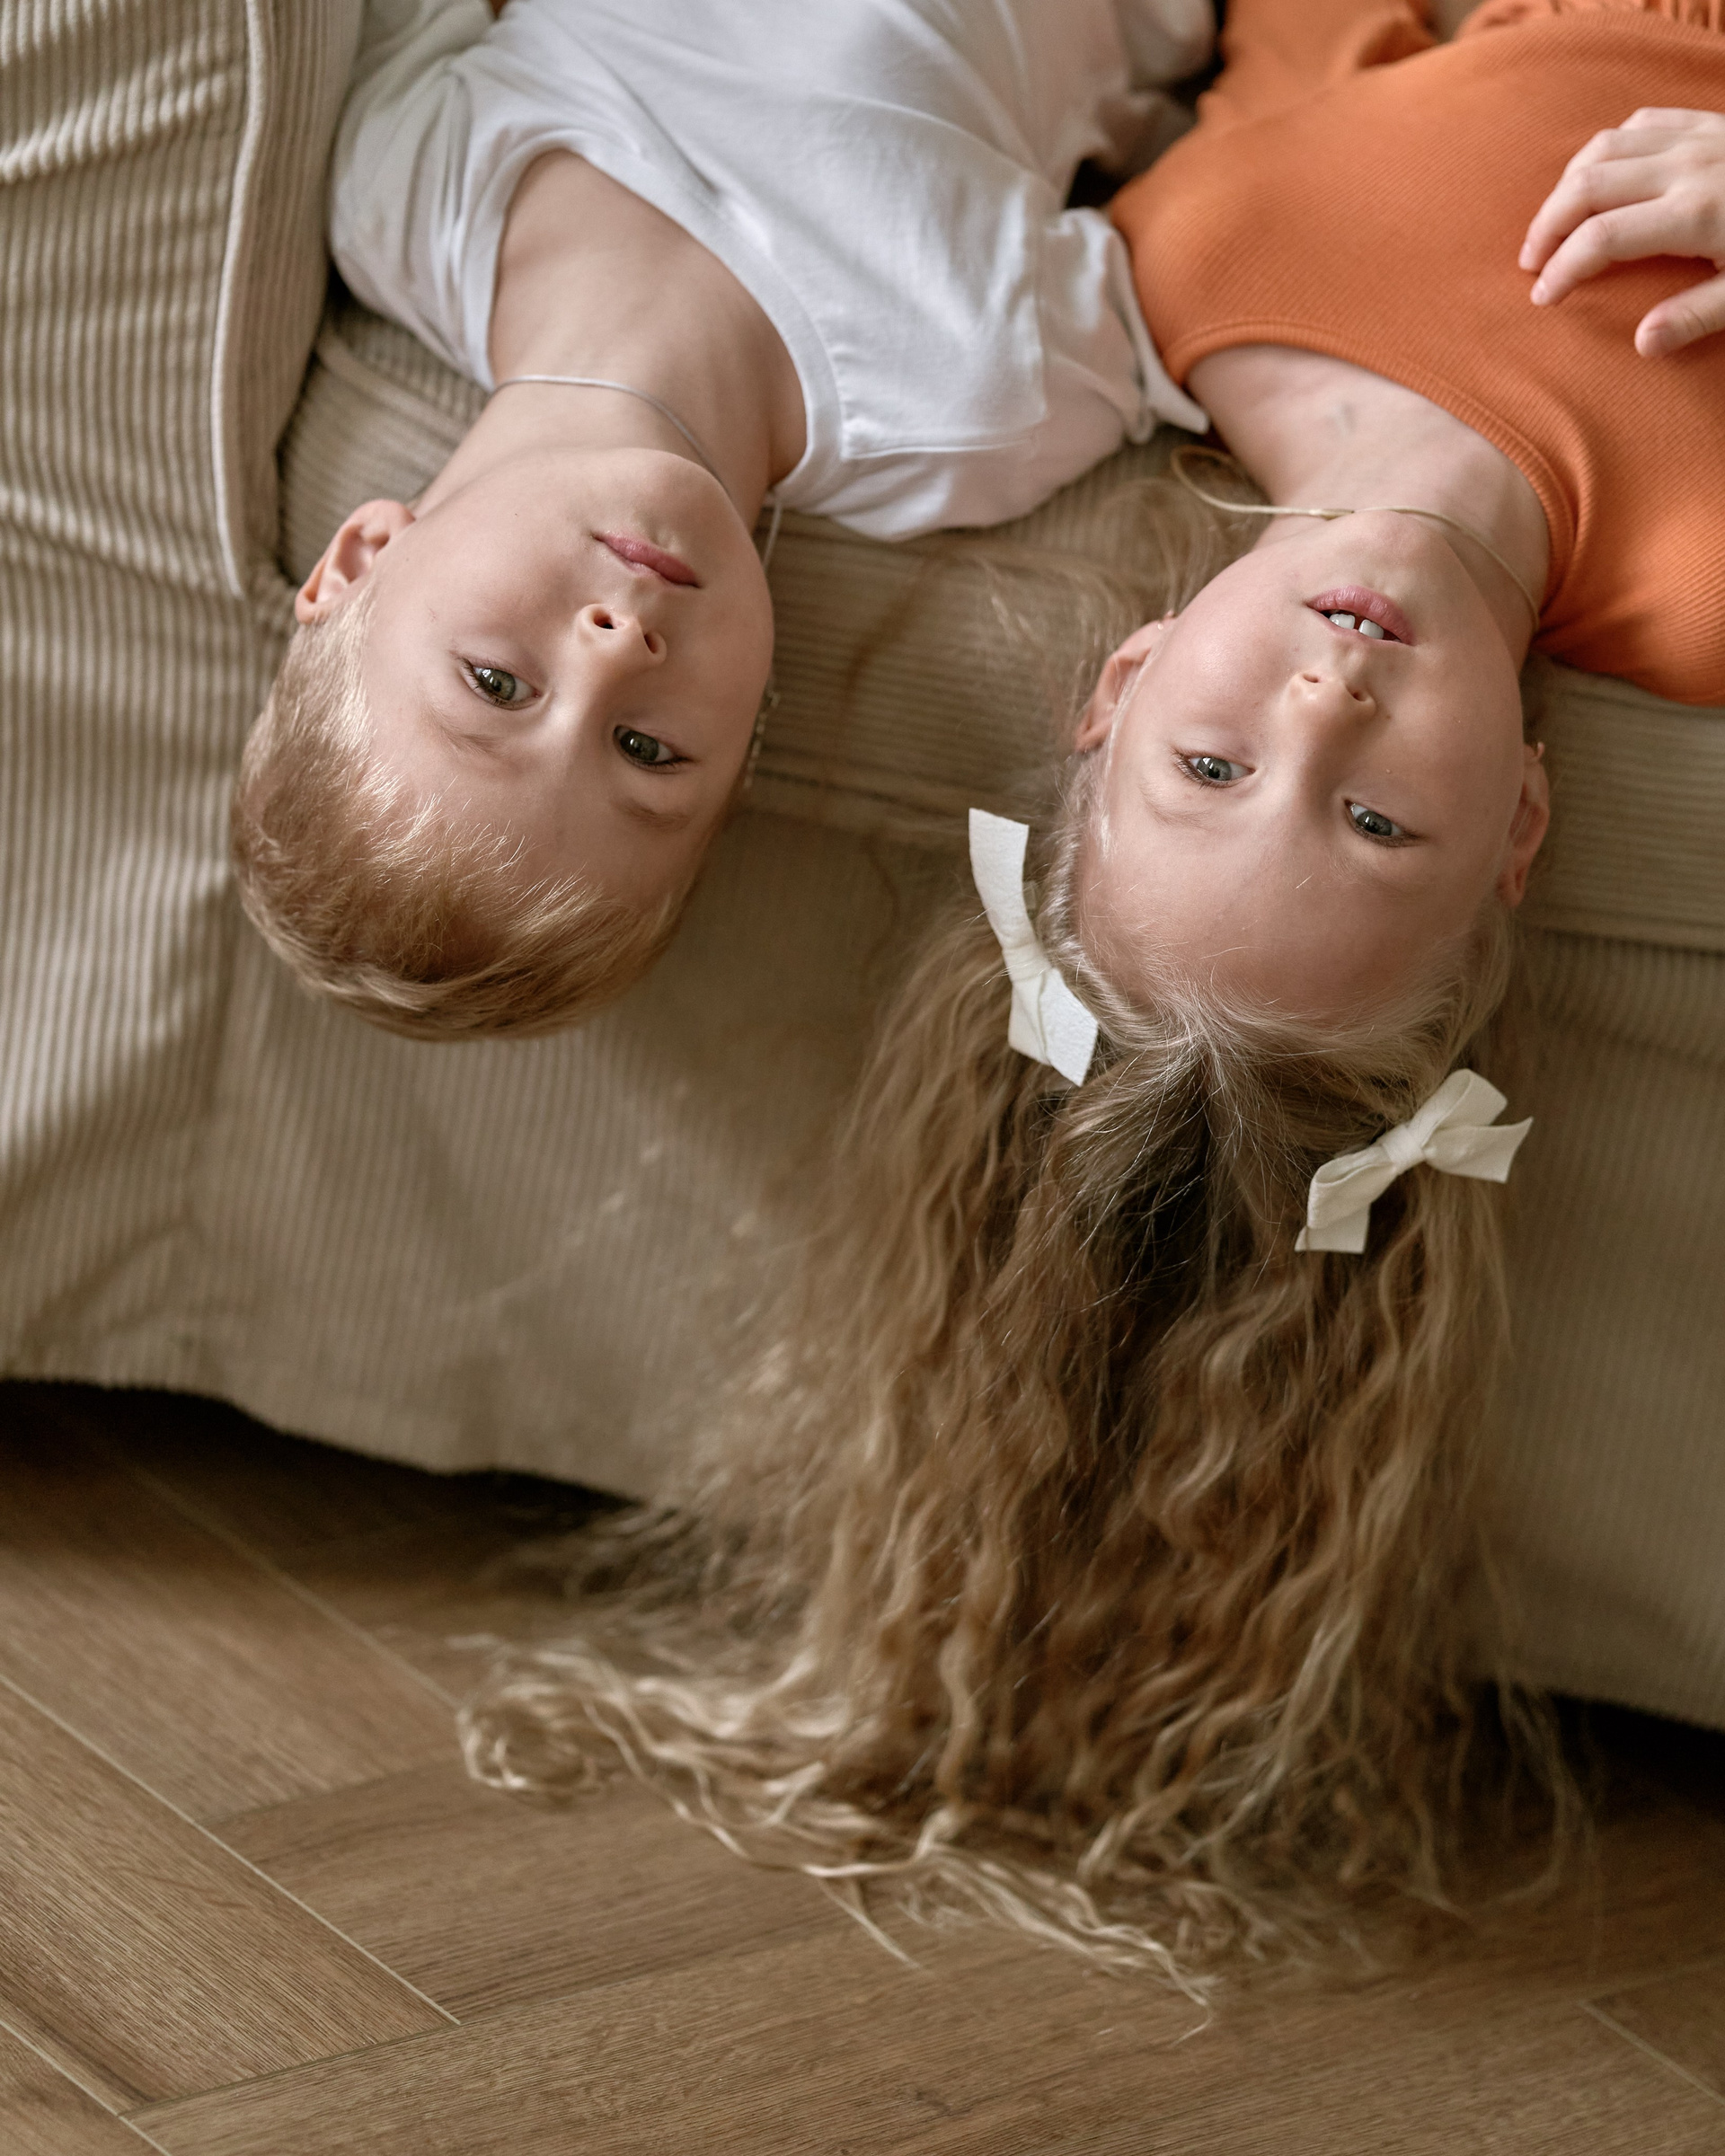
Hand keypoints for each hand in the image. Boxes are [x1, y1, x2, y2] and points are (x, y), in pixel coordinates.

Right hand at [1519, 108, 1724, 356]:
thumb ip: (1697, 316)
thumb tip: (1641, 343)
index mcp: (1695, 213)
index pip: (1602, 238)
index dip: (1563, 269)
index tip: (1544, 298)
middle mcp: (1687, 166)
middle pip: (1588, 185)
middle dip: (1547, 225)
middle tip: (1530, 264)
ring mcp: (1697, 137)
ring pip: (1604, 147)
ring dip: (1566, 186)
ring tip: (1551, 223)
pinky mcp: (1708, 123)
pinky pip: (1640, 123)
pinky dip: (1605, 149)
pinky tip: (1596, 178)